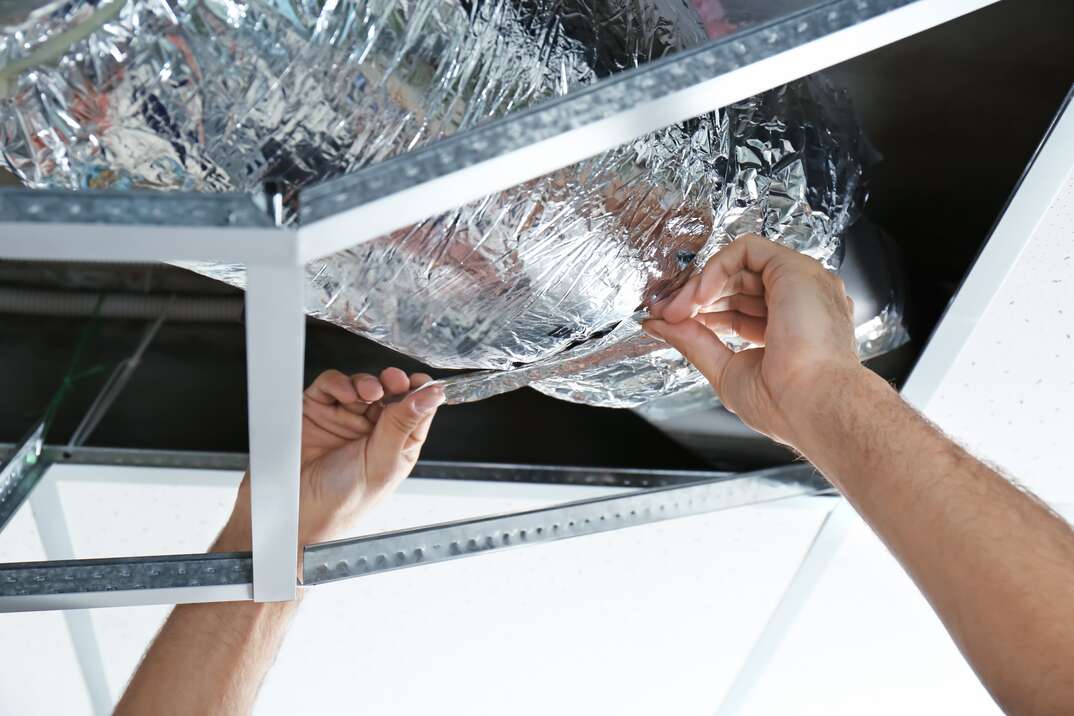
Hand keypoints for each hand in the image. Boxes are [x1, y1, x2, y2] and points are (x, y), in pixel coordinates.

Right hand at [220, 368, 443, 551]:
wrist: (295, 513)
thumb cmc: (342, 503)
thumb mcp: (382, 462)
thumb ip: (404, 424)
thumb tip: (432, 396)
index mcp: (397, 444)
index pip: (416, 409)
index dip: (420, 393)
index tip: (422, 383)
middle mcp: (372, 430)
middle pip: (390, 391)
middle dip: (394, 383)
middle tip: (395, 381)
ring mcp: (345, 418)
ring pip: (362, 385)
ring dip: (368, 383)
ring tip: (370, 392)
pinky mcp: (317, 410)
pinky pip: (331, 386)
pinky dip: (340, 384)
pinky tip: (347, 394)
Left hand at [645, 234, 860, 445]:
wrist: (810, 405)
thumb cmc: (784, 402)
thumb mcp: (726, 369)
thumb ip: (694, 341)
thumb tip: (659, 325)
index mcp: (791, 330)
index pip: (738, 310)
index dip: (703, 312)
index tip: (670, 321)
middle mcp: (799, 303)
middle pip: (737, 285)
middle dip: (694, 297)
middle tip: (664, 313)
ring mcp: (801, 283)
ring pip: (739, 266)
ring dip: (699, 286)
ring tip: (675, 310)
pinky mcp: (795, 268)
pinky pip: (747, 249)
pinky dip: (716, 267)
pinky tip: (699, 296)